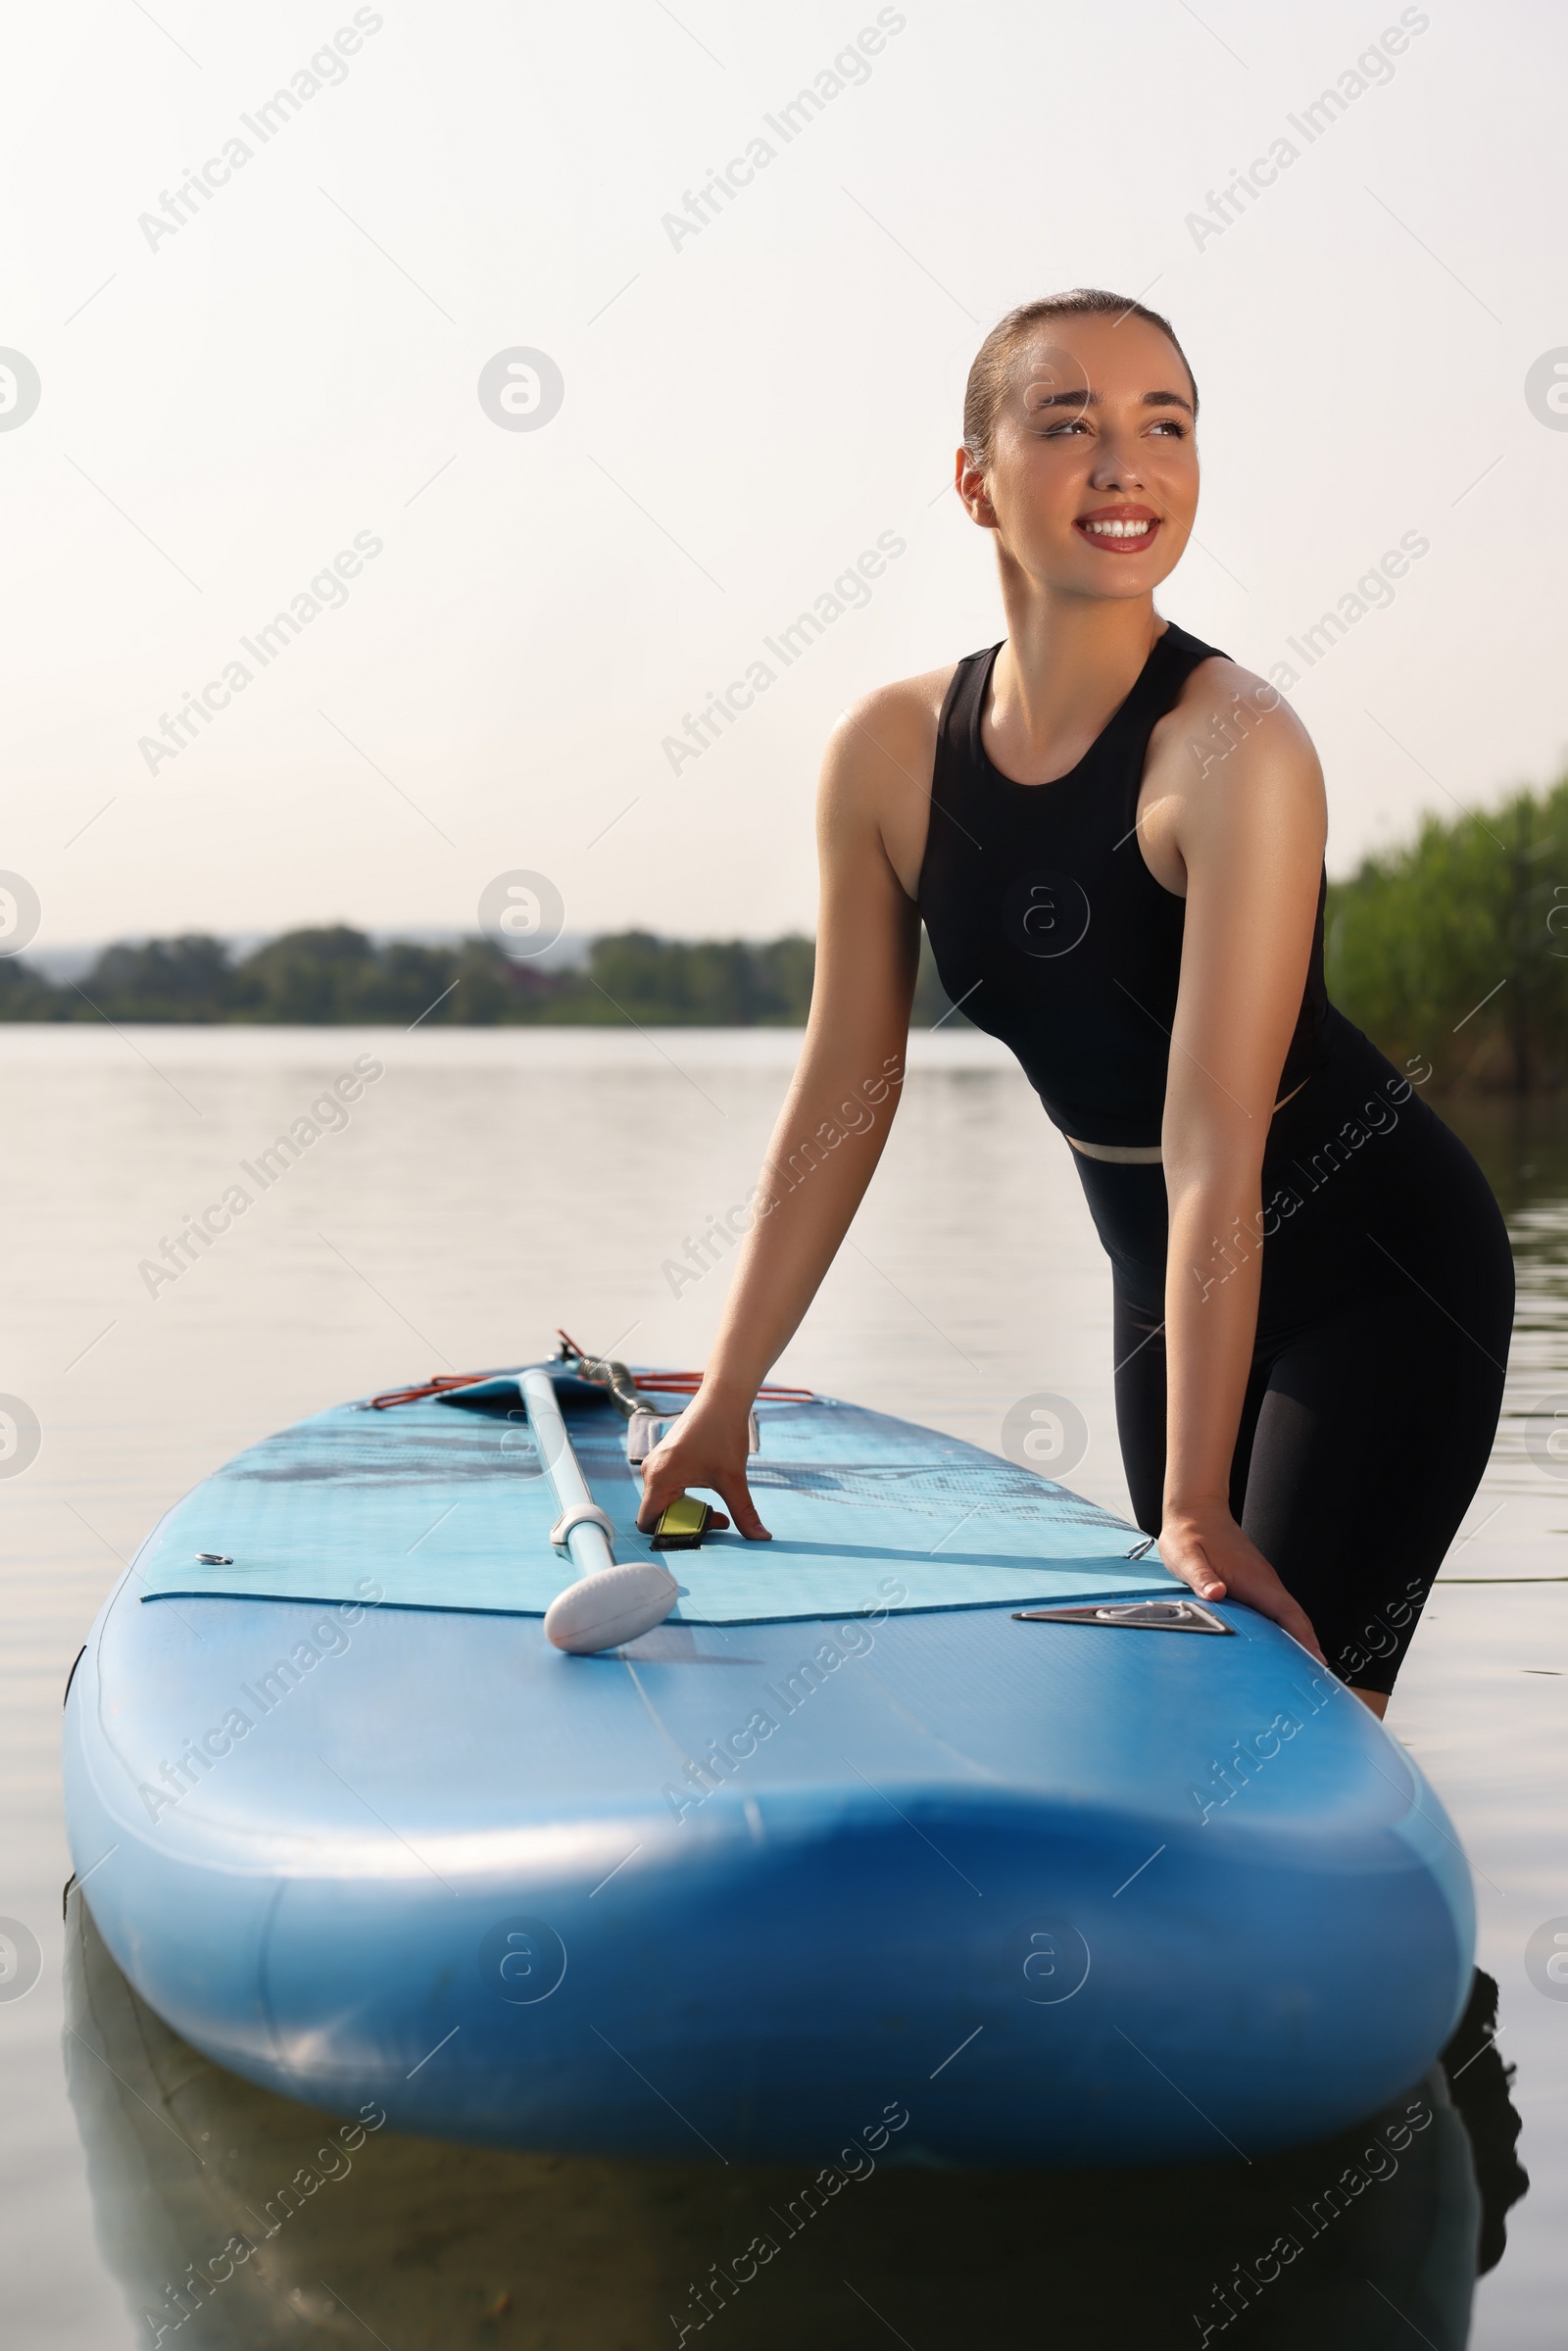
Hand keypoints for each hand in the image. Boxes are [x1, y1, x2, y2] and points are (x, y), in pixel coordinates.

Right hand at [636, 1390, 771, 1540]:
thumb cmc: (724, 1433)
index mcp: (658, 1478)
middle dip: (688, 1522)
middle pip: (659, 1514)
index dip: (671, 1534)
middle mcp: (650, 1471)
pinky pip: (668, 1488)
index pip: (648, 1523)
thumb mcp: (734, 1479)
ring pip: (666, 1502)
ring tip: (718, 1505)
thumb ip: (743, 1513)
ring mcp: (656, 1463)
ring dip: (691, 1510)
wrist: (723, 1396)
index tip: (703, 1528)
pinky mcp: (665, 1458)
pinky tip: (712, 1488)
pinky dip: (687, 1496)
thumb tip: (762, 1539)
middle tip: (720, 1518)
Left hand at [1158, 1501, 1325, 1662]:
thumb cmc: (1189, 1533)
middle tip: (1311, 1676)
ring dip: (1295, 1638)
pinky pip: (1273, 1608)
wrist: (1195, 1510)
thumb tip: (1217, 1593)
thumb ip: (1201, 1576)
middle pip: (1293, 1617)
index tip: (1317, 1660)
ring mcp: (1260, 1580)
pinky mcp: (1253, 1582)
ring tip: (1298, 1669)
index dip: (1304, 1637)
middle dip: (1306, 1645)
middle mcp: (1263, 1580)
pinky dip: (1282, 1627)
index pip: (1287, 1612)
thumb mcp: (1186, 1556)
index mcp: (1252, 1577)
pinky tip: (1277, 1645)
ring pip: (1284, 1614)